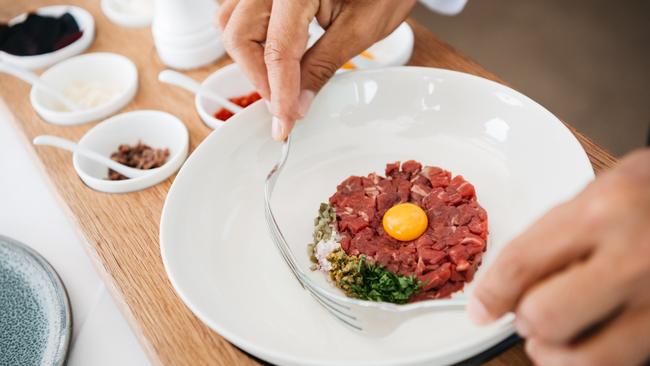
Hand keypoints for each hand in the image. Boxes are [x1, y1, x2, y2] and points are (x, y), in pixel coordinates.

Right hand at [217, 0, 415, 140]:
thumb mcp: (358, 30)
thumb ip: (321, 66)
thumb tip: (295, 104)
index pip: (277, 48)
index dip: (280, 92)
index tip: (285, 122)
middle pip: (238, 33)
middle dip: (259, 76)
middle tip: (284, 104)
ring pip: (233, 23)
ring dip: (252, 58)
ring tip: (282, 81)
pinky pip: (242, 13)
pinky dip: (255, 41)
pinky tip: (280, 58)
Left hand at [468, 148, 649, 365]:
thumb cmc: (647, 195)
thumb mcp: (593, 195)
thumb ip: (548, 239)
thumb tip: (503, 286)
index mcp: (600, 213)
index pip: (522, 264)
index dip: (490, 293)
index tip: (480, 309)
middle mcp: (631, 257)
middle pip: (544, 315)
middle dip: (524, 320)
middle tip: (525, 314)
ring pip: (584, 355)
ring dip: (554, 352)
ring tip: (551, 338)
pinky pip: (618, 361)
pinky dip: (588, 359)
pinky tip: (584, 342)